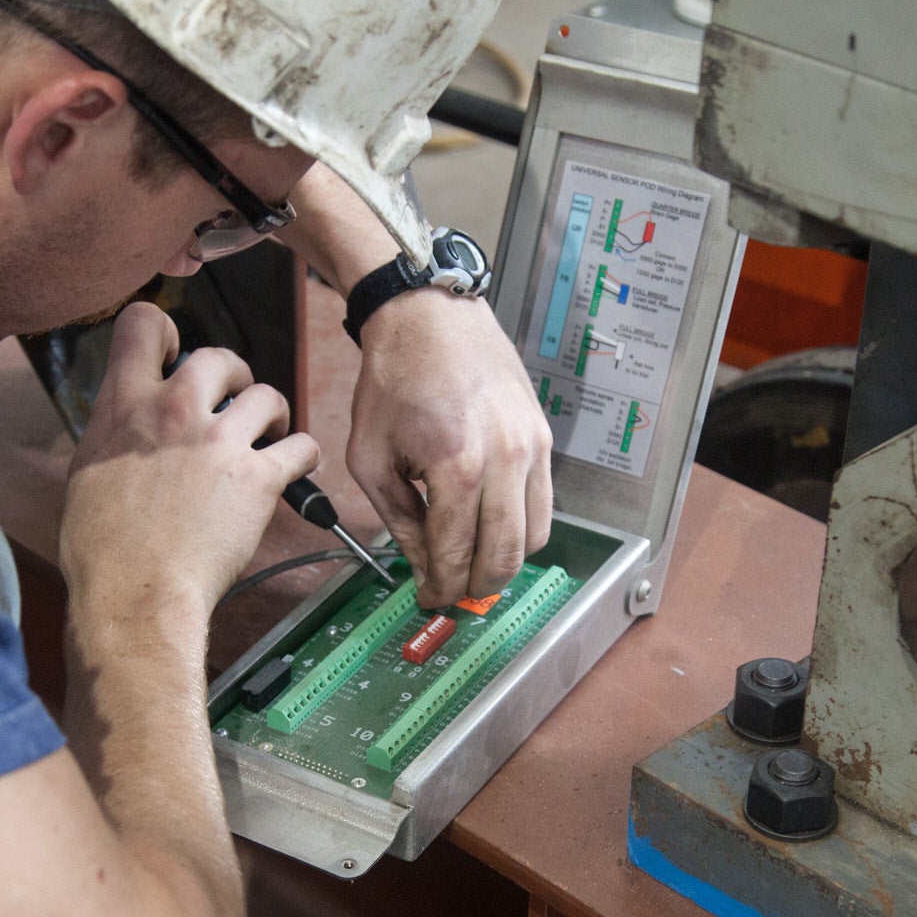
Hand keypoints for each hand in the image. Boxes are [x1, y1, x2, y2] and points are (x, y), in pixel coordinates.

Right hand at [61, 303, 318, 628]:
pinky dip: (303, 455)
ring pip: (267, 395)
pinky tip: (295, 469)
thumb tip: (127, 424)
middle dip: (234, 376)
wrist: (133, 592)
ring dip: (273, 415)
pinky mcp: (257, 477)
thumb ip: (115, 432)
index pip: (144, 323)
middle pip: (219, 356)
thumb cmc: (101, 549)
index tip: (176, 355)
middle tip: (235, 406)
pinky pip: (301, 446)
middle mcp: (172, 410)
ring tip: (269, 438)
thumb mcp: (87, 471)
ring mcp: (217, 441)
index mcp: (123, 405)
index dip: (168, 332)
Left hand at [348, 292, 552, 607]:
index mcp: (456, 465)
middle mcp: (505, 459)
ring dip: (503, 562)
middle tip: (452, 591)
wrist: (429, 318)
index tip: (429, 599)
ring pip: (534, 539)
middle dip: (475, 587)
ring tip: (472, 562)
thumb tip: (422, 567)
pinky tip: (489, 524)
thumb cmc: (394, 380)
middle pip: (505, 558)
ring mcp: (532, 448)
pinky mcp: (544, 439)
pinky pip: (545, 505)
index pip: (457, 555)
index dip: (440, 589)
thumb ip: (399, 521)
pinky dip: (520, 527)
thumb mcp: (371, 458)